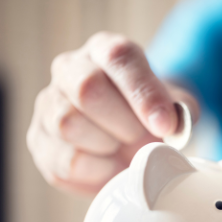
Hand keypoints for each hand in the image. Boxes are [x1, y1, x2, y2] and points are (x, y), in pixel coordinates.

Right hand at [27, 31, 199, 195]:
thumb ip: (182, 112)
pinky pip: (65, 161)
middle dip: (123, 123)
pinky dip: (96, 171)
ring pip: (68, 124)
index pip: (119, 58)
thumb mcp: (175, 107)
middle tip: (140, 137)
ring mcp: (48, 103)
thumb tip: (173, 125)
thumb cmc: (150, 116)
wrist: (129, 137)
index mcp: (106, 50)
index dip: (144, 94)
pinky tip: (108, 164)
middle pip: (86, 89)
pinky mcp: (39, 140)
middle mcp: (70, 68)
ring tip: (121, 147)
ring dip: (107, 146)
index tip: (165, 126)